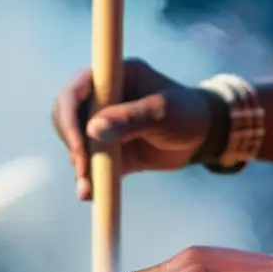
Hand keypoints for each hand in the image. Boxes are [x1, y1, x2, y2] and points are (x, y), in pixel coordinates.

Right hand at [51, 59, 211, 200]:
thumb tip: (92, 130)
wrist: (204, 137)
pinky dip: (90, 179)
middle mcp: (103, 99)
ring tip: (87, 189)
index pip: (75, 91)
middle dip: (72, 144)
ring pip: (77, 144)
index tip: (79, 145)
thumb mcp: (162, 113)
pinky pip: (93, 165)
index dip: (68, 117)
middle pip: (68, 118)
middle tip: (83, 169)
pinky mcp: (110, 150)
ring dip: (79, 166)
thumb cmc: (188, 113)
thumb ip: (130, 119)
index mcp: (113, 77)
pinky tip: (90, 194)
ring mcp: (105, 125)